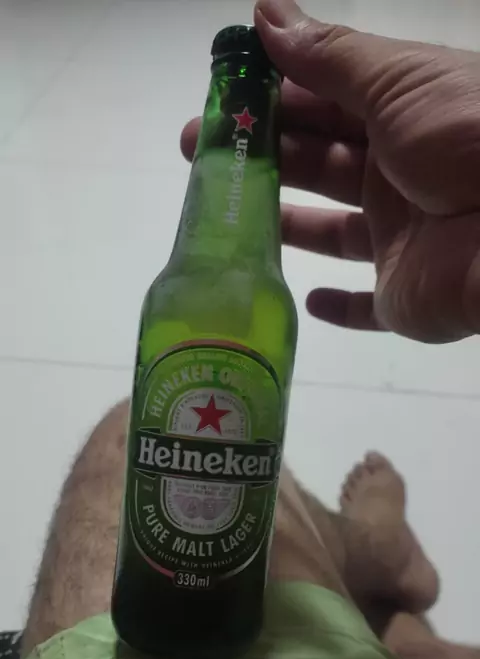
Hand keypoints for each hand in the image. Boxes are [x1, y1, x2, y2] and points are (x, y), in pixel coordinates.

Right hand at [181, 0, 479, 342]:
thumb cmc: (463, 140)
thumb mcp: (396, 82)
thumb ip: (329, 56)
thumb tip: (264, 13)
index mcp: (400, 116)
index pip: (324, 102)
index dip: (272, 97)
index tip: (219, 96)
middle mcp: (398, 176)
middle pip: (318, 164)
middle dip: (260, 154)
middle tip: (197, 151)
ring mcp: (400, 240)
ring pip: (332, 233)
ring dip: (283, 223)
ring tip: (223, 213)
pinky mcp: (402, 298)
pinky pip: (364, 308)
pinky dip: (336, 307)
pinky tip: (303, 295)